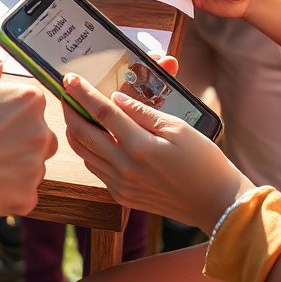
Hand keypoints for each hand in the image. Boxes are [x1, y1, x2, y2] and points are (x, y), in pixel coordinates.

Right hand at [0, 59, 57, 216]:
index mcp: (29, 100)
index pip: (28, 103)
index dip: (5, 110)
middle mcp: (40, 132)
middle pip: (36, 135)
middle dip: (16, 138)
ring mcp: (34, 168)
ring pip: (31, 166)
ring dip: (13, 166)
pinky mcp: (25, 198)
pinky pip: (22, 194)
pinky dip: (6, 192)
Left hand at [60, 73, 251, 232]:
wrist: (216, 203)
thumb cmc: (203, 161)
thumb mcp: (177, 128)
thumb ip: (142, 113)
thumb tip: (115, 99)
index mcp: (140, 147)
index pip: (102, 112)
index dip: (83, 93)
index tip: (70, 78)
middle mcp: (125, 168)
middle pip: (84, 133)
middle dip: (70, 110)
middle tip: (64, 94)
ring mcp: (122, 185)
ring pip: (85, 154)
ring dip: (74, 131)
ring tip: (72, 113)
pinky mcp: (123, 197)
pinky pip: (96, 170)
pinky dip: (88, 152)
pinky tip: (91, 140)